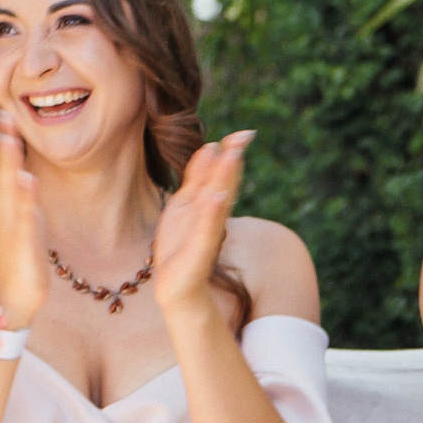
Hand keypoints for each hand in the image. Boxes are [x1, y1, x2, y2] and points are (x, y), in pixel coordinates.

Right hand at [0, 109, 48, 325]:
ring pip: (9, 190)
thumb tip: (22, 171)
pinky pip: (22, 217)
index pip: (3, 167)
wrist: (17, 294)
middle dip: (4, 144)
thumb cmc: (21, 254)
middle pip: (2, 172)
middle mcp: (3, 212)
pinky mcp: (22, 244)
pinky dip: (22, 199)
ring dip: (8, 164)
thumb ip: (20, 195)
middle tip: (4, 114)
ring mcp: (11, 227)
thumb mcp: (23, 219)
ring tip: (10, 138)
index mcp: (4, 204)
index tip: (5, 111)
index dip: (4, 140)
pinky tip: (26, 181)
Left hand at [154, 129, 251, 318]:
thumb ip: (197, 180)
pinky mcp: (197, 253)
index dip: (228, 154)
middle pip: (221, 184)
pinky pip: (206, 230)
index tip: (243, 133)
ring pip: (215, 202)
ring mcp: (203, 234)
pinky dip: (212, 213)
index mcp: (201, 204)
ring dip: (224, 179)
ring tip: (232, 156)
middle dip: (231, 161)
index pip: (217, 175)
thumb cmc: (181, 247)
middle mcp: (206, 217)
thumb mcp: (183, 207)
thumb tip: (210, 146)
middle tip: (244, 136)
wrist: (178, 289)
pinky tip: (218, 196)